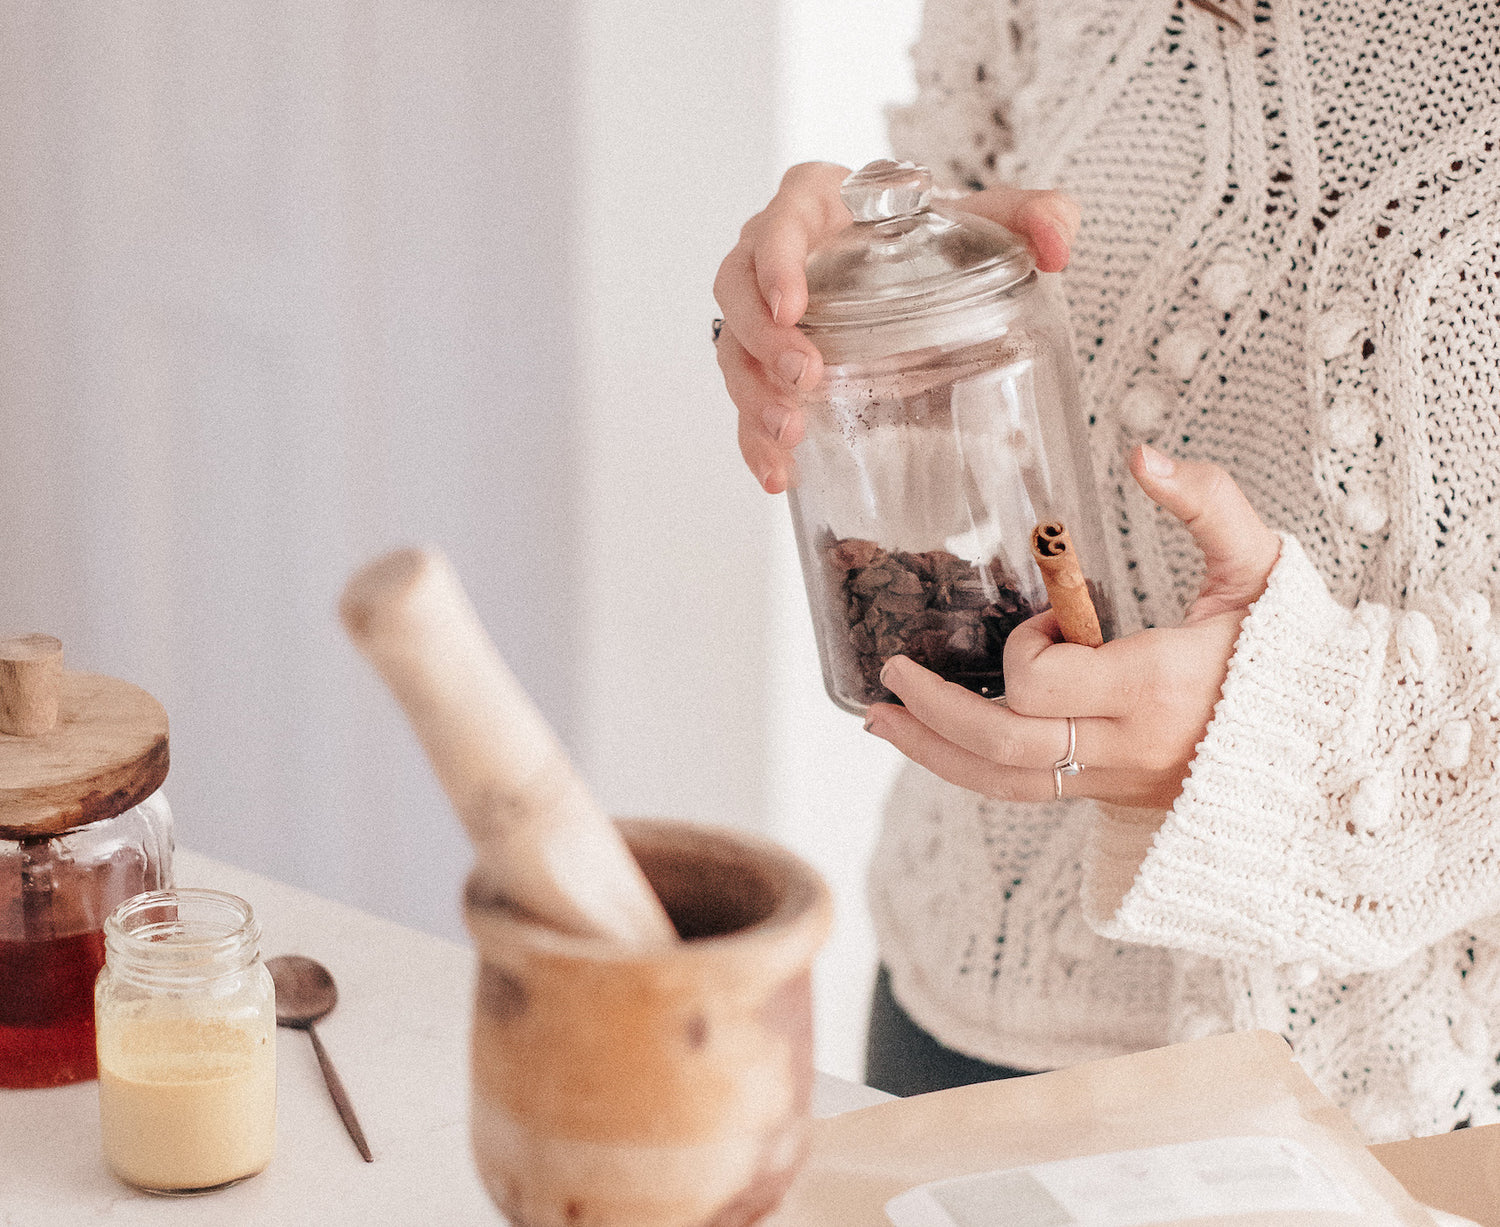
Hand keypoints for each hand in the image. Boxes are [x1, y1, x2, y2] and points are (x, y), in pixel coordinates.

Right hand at [713, 163, 1081, 493]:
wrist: (909, 262)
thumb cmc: (928, 232)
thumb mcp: (983, 216)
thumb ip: (1032, 214)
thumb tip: (1058, 242)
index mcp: (816, 205)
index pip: (780, 221)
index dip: (775, 261)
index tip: (794, 305)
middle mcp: (773, 256)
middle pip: (737, 290)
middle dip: (764, 340)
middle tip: (806, 379)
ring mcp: (764, 314)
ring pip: (733, 349)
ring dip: (752, 396)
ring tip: (789, 436)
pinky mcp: (768, 366)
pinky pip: (744, 401)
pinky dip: (753, 440)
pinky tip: (778, 475)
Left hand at [865, 445, 1282, 815]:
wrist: (1330, 747)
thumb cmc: (1294, 652)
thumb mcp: (1262, 568)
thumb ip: (1210, 503)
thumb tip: (1144, 454)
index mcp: (1157, 688)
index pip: (1044, 684)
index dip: (1023, 647)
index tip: (1047, 615)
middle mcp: (1129, 745)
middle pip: (1005, 748)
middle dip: (935, 712)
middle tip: (889, 673)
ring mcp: (1117, 780)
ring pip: (1006, 787)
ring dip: (935, 756)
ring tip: (881, 723)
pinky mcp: (1111, 795)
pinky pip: (1028, 795)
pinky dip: (973, 773)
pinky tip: (937, 744)